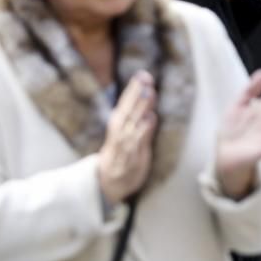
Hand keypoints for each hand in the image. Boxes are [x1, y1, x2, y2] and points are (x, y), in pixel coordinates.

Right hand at [97, 71, 156, 205]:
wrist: (109, 185)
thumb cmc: (120, 158)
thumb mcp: (127, 137)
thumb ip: (138, 120)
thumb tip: (149, 103)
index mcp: (118, 127)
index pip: (125, 105)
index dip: (133, 90)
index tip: (142, 75)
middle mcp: (119, 134)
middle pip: (127, 110)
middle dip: (136, 94)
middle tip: (145, 77)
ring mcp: (124, 147)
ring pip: (132, 124)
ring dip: (140, 108)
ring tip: (149, 93)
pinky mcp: (131, 160)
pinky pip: (137, 143)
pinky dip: (143, 131)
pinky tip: (150, 118)